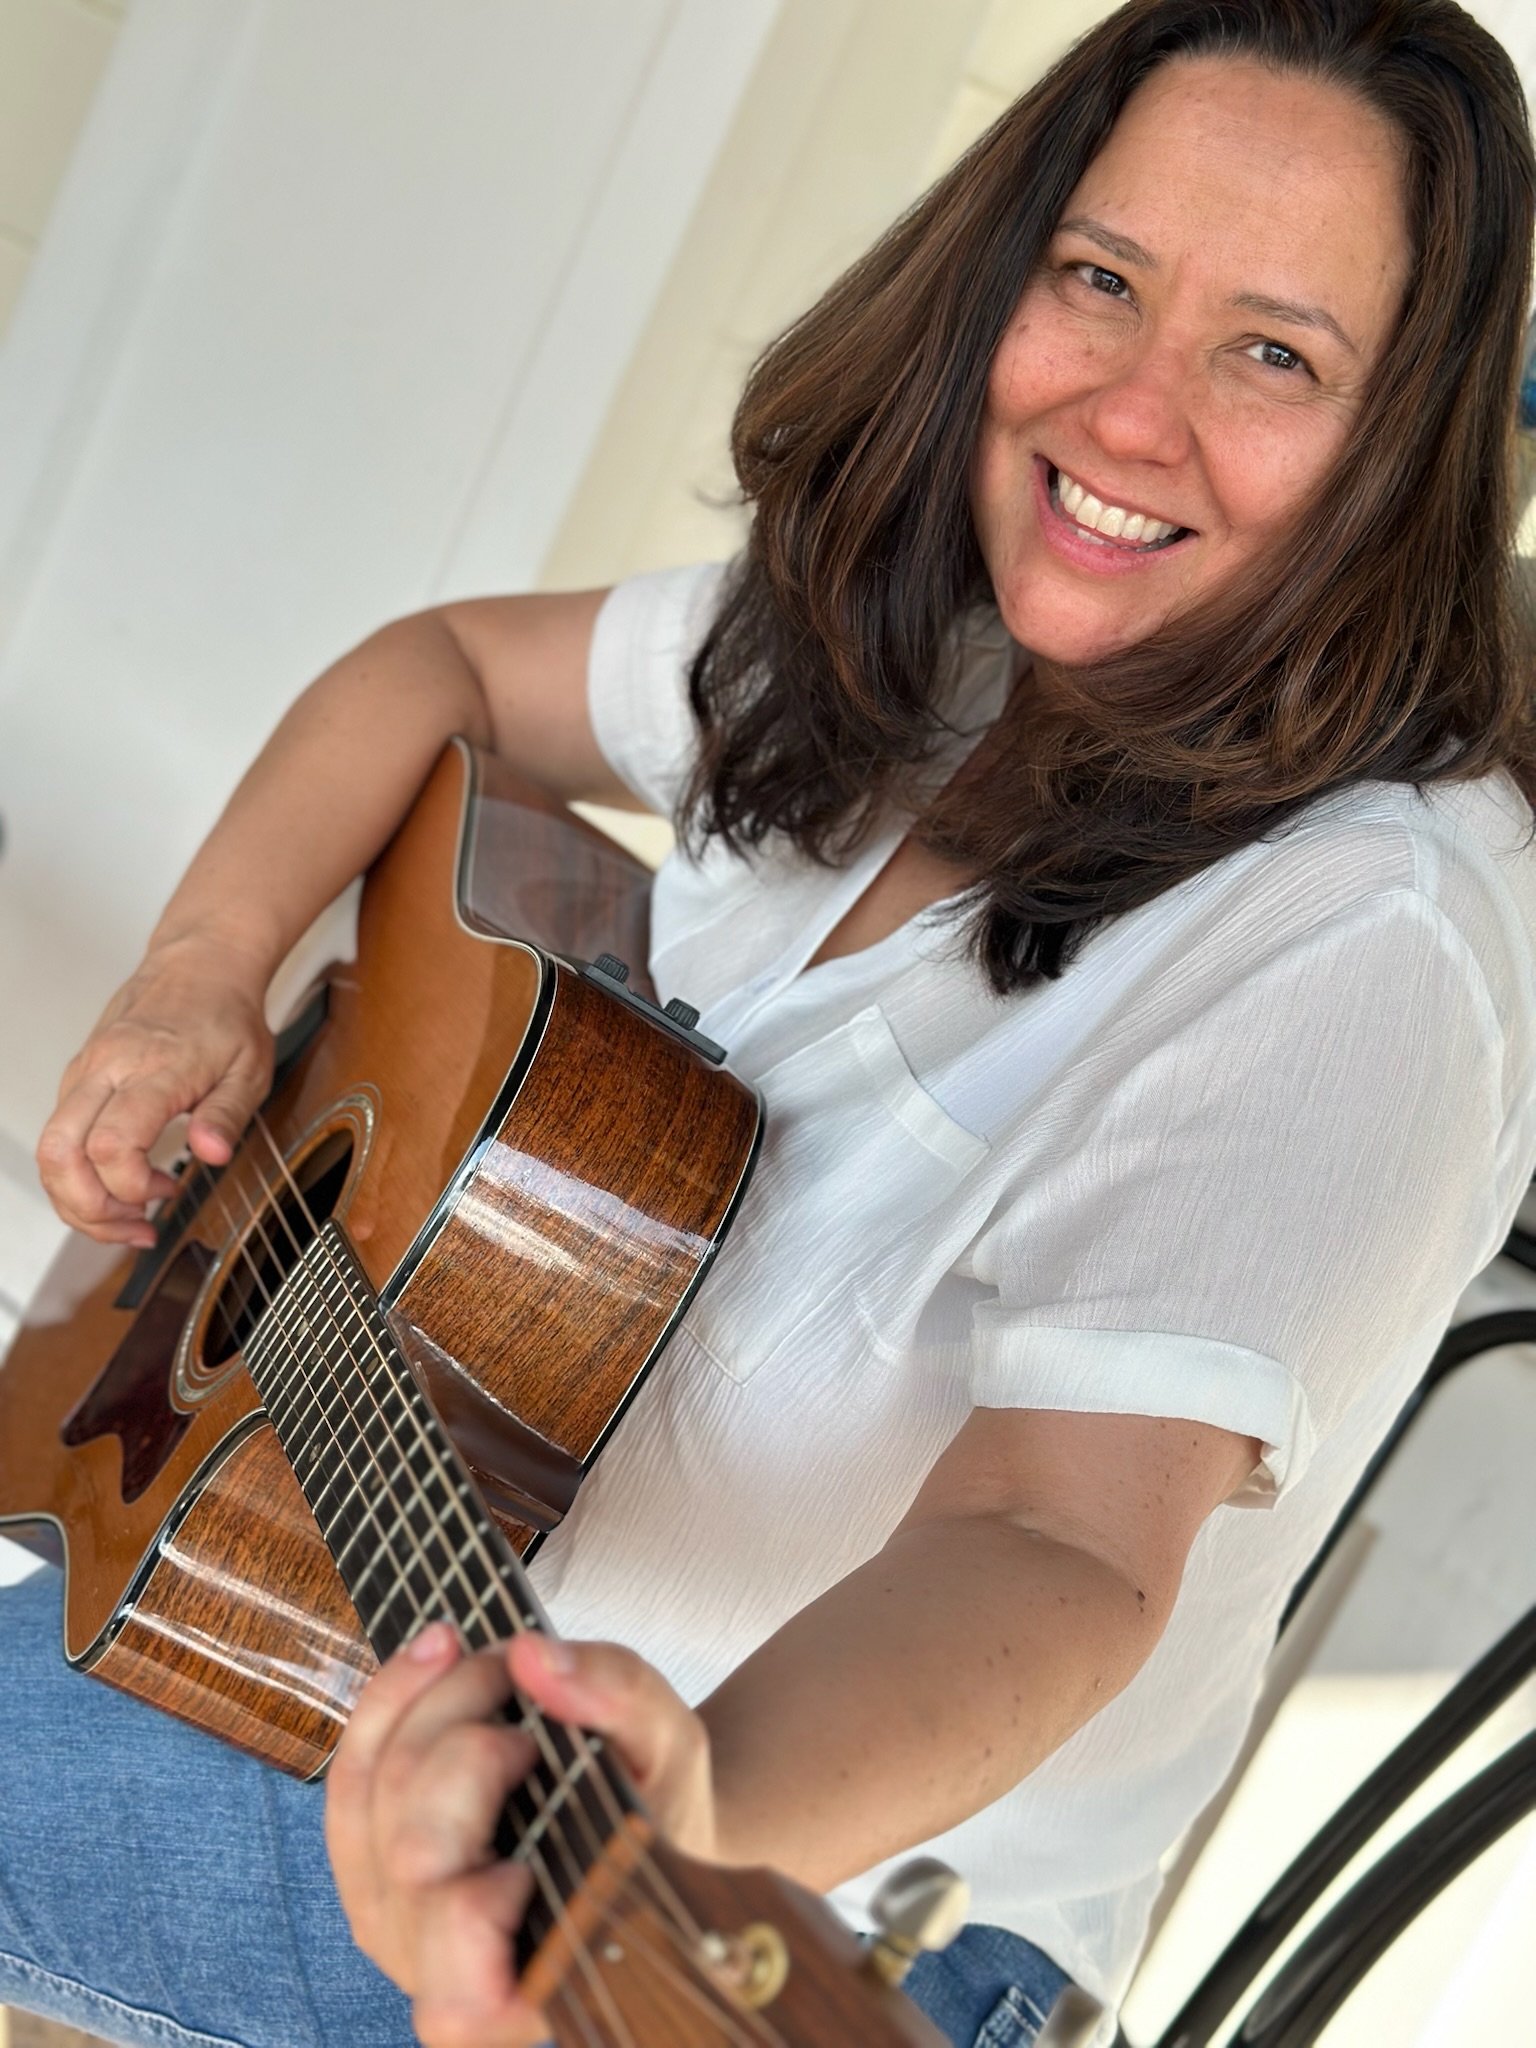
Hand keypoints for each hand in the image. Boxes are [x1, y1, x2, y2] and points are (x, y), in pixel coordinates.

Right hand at [36, 936, 274, 1246]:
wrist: (200, 965)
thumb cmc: (226, 1015)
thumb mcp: (250, 1069)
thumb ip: (228, 1116)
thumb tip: (211, 1155)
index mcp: (155, 1068)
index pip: (114, 1144)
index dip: (131, 1189)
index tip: (169, 1193)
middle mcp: (108, 1068)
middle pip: (61, 1153)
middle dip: (90, 1208)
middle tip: (137, 1226)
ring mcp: (86, 1072)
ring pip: (50, 1148)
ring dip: (78, 1199)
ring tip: (127, 1217)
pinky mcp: (78, 1079)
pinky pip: (58, 1135)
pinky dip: (76, 1174)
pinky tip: (117, 1186)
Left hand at [325, 1623, 714, 2046]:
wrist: (641, 1814)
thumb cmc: (660, 1802)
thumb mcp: (668, 1741)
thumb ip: (615, 1697)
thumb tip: (531, 1660)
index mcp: (531, 1982)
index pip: (461, 1964)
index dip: (479, 1881)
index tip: (538, 1793)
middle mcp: (441, 1973)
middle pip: (413, 1846)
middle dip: (470, 1735)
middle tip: (530, 1695)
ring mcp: (392, 1924)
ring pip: (369, 1802)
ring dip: (425, 1704)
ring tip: (490, 1658)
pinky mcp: (366, 1870)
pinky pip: (346, 1784)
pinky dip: (388, 1705)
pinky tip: (435, 1655)